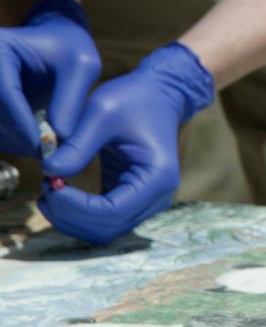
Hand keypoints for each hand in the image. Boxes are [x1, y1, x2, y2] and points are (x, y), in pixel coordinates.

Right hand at [0, 0, 99, 156]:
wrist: (56, 45)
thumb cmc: (72, 50)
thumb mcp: (83, 67)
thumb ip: (71, 100)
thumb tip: (59, 138)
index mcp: (0, 48)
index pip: (3, 91)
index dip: (21, 123)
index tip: (42, 146)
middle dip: (18, 136)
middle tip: (46, 154)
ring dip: (14, 142)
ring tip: (45, 150)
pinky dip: (11, 141)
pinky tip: (33, 145)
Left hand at [38, 42, 213, 244]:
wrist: (158, 96)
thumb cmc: (134, 99)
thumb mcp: (102, 113)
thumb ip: (77, 145)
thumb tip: (48, 173)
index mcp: (157, 177)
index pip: (111, 212)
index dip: (74, 206)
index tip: (48, 183)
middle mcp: (158, 197)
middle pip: (106, 228)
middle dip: (69, 215)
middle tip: (45, 186)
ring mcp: (147, 202)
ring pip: (103, 231)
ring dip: (71, 218)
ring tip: (49, 189)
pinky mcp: (133, 200)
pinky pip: (103, 221)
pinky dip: (78, 213)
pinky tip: (59, 192)